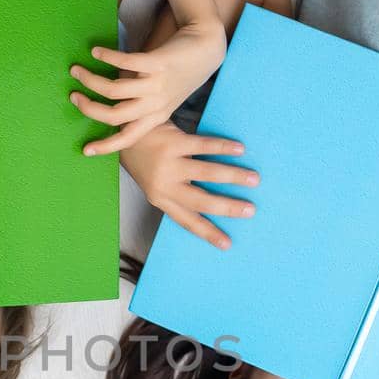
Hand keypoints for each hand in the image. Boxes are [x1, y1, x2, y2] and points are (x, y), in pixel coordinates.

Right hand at [69, 19, 226, 155]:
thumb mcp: (165, 97)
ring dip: (90, 79)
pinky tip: (96, 51)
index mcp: (157, 117)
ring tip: (77, 70)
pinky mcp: (158, 62)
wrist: (207, 48)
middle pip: (113, 115)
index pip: (128, 138)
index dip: (106, 146)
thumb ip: (141, 104)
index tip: (85, 150)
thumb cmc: (182, 73)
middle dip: (88, 108)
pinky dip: (106, 56)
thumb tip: (109, 104)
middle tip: (73, 96)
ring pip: (114, 90)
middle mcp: (155, 104)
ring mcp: (157, 84)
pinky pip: (125, 62)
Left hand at [121, 122, 255, 249]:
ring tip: (254, 179)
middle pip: (200, 200)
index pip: (186, 220)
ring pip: (207, 172)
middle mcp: (163, 184)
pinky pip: (203, 146)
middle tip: (250, 210)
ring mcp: (168, 163)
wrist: (124, 134)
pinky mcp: (173, 142)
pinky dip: (224, 147)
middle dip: (227, 207)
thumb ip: (177, 196)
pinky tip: (240, 149)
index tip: (227, 243)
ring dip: (233, 176)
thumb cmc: (146, 162)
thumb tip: (211, 209)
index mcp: (160, 199)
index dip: (207, 233)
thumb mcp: (155, 185)